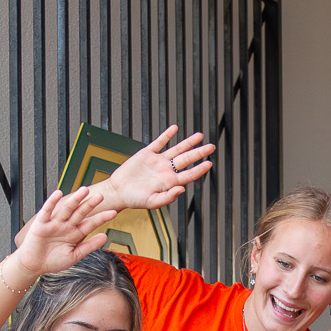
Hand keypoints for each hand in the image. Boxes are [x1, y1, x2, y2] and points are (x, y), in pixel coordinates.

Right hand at [9, 187, 118, 281]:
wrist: (33, 265)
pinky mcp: (41, 223)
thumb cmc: (52, 261)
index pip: (91, 223)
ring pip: (66, 209)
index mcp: (75, 233)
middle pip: (80, 212)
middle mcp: (66, 225)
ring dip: (75, 199)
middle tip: (100, 196)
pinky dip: (52, 202)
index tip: (114, 213)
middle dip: (90, 204)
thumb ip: (89, 246)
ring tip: (84, 191)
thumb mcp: (74, 256)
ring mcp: (54, 223)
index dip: (102, 218)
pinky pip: (47, 210)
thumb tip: (104, 236)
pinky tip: (58, 194)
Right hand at [95, 126, 216, 210]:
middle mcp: (166, 170)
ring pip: (176, 149)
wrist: (118, 191)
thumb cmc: (134, 200)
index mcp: (169, 182)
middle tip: (212, 146)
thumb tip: (182, 189)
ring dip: (188, 142)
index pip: (189, 174)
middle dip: (199, 152)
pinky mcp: (146, 154)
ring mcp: (157, 161)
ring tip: (200, 136)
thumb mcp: (152, 202)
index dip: (200, 169)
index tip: (209, 163)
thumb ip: (168, 197)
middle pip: (186, 159)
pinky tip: (175, 128)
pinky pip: (159, 142)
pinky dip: (167, 135)